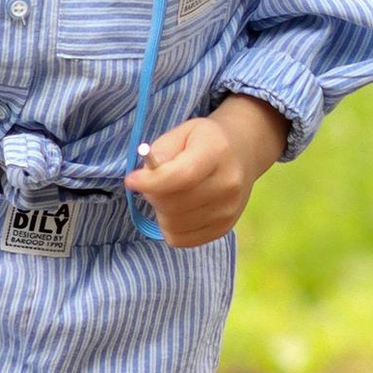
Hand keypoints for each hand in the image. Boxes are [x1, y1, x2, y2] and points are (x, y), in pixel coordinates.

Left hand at [124, 93, 287, 245]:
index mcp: (217, 152)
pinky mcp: (224, 228)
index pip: (180, 176)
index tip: (131, 180)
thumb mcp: (182, 132)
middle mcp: (228, 184)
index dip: (150, 182)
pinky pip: (180, 239)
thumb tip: (145, 175)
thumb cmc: (203, 141)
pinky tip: (177, 209)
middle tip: (152, 182)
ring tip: (169, 193)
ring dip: (161, 211)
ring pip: (173, 224)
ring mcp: (228, 210)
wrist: (242, 154)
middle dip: (152, 194)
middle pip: (173, 204)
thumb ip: (161, 150)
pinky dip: (170, 227)